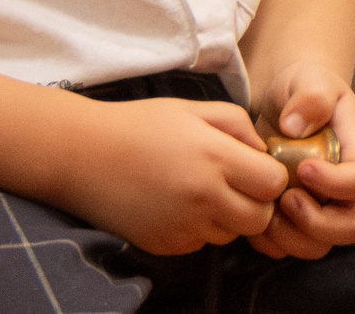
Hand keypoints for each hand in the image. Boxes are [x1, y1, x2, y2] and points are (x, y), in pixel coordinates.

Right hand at [59, 96, 287, 255]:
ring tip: (203, 190)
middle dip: (257, 203)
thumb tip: (264, 154)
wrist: (80, 155)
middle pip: (259, 219)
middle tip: (237, 184)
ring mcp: (181, 227)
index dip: (271, 176)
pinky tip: (179, 204)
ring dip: (228, 217)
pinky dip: (200, 229)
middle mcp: (202, 198)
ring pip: (231, 234)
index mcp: (214, 158)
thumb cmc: (141, 125)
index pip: (274, 184)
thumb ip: (240, 127)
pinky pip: (200, 244)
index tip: (255, 166)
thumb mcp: (196, 109)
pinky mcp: (162, 245)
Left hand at [246, 64, 354, 260]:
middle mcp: (344, 186)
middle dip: (317, 224)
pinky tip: (252, 212)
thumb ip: (310, 97)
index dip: (337, 183)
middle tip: (286, 199)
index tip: (304, 168)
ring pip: (320, 245)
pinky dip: (268, 241)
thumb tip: (295, 126)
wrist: (285, 100)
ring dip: (290, 237)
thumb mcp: (309, 79)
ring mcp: (320, 205)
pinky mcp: (294, 218)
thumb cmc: (303, 86)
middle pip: (352, 226)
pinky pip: (288, 247)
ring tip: (266, 209)